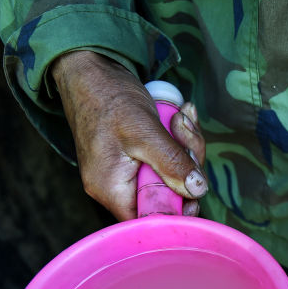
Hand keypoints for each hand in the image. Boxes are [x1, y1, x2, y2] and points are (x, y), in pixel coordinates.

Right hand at [51, 50, 207, 220]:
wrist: (90, 69)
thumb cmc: (108, 97)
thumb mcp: (144, 131)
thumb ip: (171, 163)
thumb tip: (197, 191)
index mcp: (111, 190)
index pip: (150, 219)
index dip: (178, 210)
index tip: (195, 187)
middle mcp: (116, 187)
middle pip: (166, 195)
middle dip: (187, 164)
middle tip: (186, 131)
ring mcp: (126, 171)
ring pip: (171, 174)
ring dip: (185, 145)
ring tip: (182, 116)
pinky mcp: (136, 156)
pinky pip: (166, 158)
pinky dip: (178, 139)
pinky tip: (180, 116)